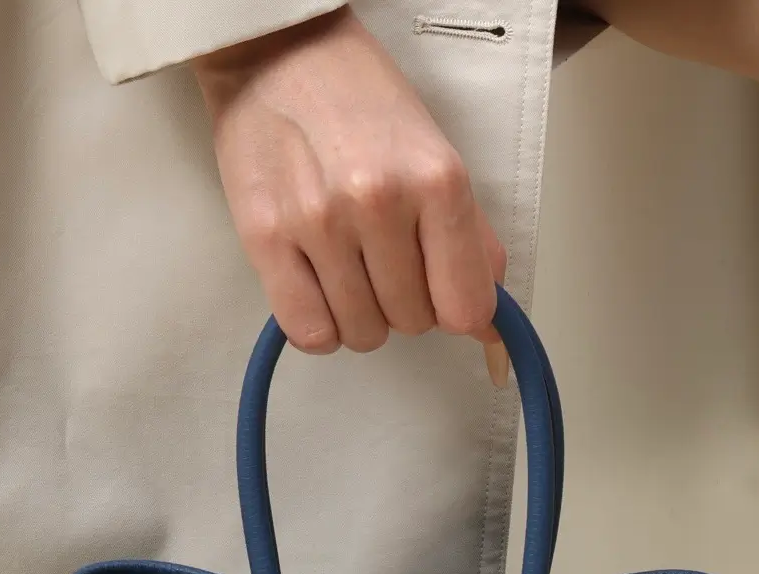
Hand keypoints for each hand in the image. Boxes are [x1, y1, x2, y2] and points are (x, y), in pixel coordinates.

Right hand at [191, 7, 509, 383]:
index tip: (443, 298)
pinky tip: (319, 292)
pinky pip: (309, 331)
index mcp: (437, 180)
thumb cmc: (361, 105)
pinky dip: (319, 327)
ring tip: (348, 267)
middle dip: (405, 304)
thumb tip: (493, 327)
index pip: (466, 306)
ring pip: (363, 333)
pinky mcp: (265, 239)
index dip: (457, 312)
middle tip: (384, 259)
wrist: (277, 55)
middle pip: (413, 323)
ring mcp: (319, 223)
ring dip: (360, 316)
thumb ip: (471, 241)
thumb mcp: (437, 157)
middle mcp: (380, 202)